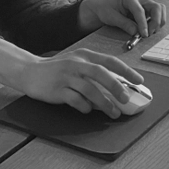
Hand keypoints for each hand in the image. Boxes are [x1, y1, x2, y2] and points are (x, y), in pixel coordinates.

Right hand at [20, 47, 142, 117]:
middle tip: (126, 99)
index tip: (139, 80)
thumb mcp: (77, 63)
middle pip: (101, 74)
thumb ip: (94, 72)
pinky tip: (88, 110)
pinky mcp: (57, 89)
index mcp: (85, 56)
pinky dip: (84, 106)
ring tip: (113, 112)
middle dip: (116, 87)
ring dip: (103, 103)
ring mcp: (66, 76)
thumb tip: (116, 87)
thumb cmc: (57, 69)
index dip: (126, 71)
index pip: (110, 61)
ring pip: (90, 89)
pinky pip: (75, 99)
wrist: (29, 71)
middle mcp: (77, 64)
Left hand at [81, 0, 166, 38]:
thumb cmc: (105, 9)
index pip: (140, 11)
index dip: (143, 24)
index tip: (144, 34)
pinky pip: (156, 13)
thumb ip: (124, 24)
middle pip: (156, 7)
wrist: (102, 5)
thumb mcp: (111, 17)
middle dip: (156, 21)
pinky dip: (156, 21)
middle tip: (149, 33)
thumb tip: (136, 32)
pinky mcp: (146, 8)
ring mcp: (144, 2)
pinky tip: (148, 29)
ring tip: (149, 32)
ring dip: (158, 21)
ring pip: (159, 9)